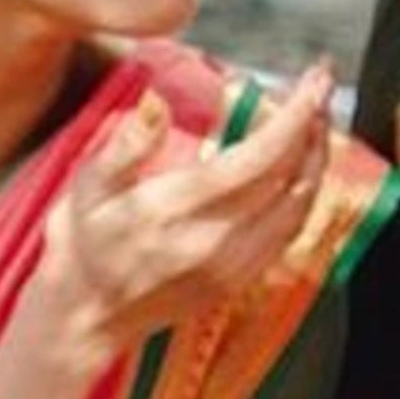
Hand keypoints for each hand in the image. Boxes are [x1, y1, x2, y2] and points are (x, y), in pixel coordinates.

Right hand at [27, 63, 338, 368]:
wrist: (82, 321)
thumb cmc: (81, 246)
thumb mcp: (87, 186)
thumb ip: (127, 145)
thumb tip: (156, 101)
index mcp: (179, 209)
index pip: (261, 156)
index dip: (298, 114)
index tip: (316, 77)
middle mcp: (216, 242)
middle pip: (292, 177)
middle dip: (315, 126)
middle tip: (318, 89)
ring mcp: (232, 267)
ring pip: (300, 207)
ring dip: (315, 160)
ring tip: (315, 122)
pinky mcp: (237, 282)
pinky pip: (288, 233)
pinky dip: (304, 194)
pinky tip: (298, 170)